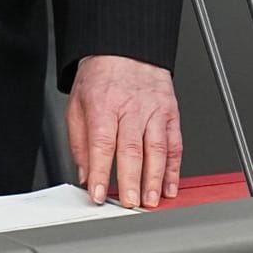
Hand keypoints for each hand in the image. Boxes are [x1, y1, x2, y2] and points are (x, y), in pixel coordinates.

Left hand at [65, 55, 181, 208]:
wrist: (125, 47)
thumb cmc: (101, 76)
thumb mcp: (77, 103)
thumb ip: (80, 141)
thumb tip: (85, 174)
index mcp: (104, 104)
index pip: (102, 144)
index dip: (100, 172)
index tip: (98, 195)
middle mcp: (131, 107)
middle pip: (131, 149)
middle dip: (131, 181)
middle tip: (130, 205)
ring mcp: (153, 110)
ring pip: (157, 148)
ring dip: (154, 178)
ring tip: (150, 200)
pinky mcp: (170, 111)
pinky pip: (175, 143)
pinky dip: (174, 168)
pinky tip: (169, 186)